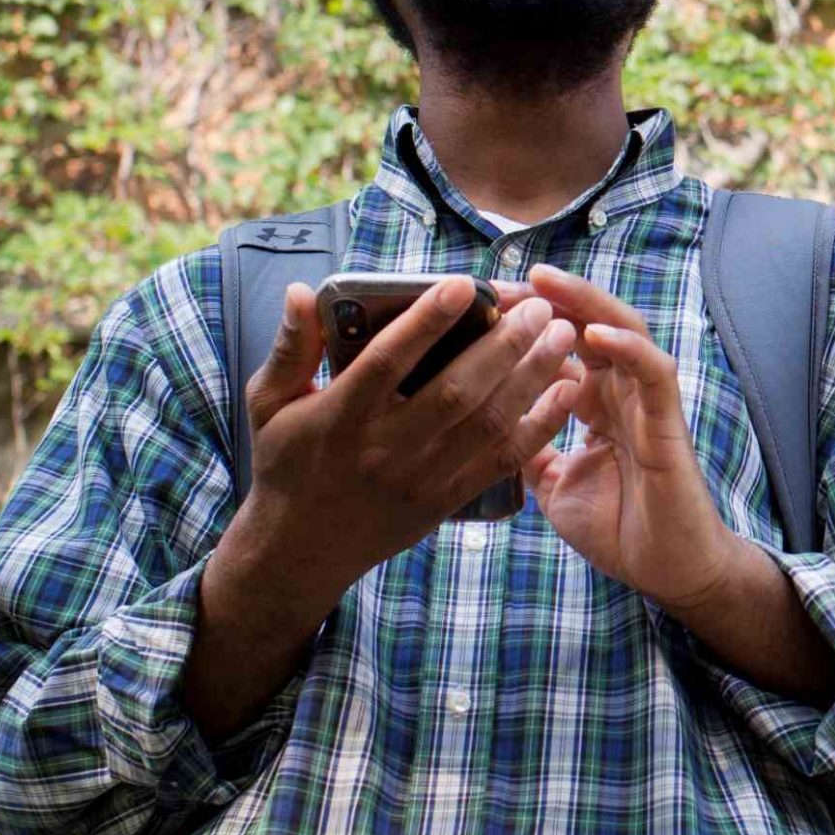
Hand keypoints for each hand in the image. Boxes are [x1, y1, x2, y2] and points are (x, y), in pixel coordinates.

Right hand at [235, 278, 582, 606]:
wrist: (301, 550)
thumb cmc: (287, 462)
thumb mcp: (269, 403)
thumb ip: (290, 347)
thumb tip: (302, 291)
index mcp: (341, 416)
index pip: (388, 361)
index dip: (426, 321)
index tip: (464, 285)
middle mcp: (385, 448)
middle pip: (454, 390)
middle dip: (503, 345)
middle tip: (539, 308)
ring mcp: (421, 477)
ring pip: (487, 423)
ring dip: (531, 377)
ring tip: (561, 337)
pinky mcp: (446, 500)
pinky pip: (502, 462)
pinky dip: (539, 427)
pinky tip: (564, 393)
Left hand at [520, 265, 739, 612]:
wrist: (666, 570)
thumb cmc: (618, 528)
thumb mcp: (552, 485)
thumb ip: (528, 448)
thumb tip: (486, 426)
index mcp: (594, 403)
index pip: (561, 345)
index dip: (525, 322)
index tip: (482, 307)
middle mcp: (621, 392)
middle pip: (589, 322)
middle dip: (549, 297)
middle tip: (505, 281)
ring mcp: (646, 402)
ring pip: (623, 331)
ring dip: (586, 302)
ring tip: (547, 282)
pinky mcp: (667, 421)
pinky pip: (652, 371)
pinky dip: (626, 348)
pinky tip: (595, 333)